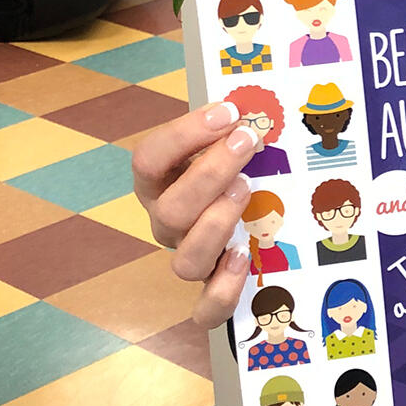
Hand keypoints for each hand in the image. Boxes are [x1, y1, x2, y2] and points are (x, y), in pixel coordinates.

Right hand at [130, 102, 256, 327]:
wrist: (245, 213)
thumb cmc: (231, 167)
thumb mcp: (224, 142)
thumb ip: (230, 125)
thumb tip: (256, 97)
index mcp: (159, 183)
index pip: (149, 160)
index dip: (184, 135)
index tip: (228, 111)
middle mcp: (166, 222)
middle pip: (171, 209)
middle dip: (210, 172)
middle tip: (247, 142)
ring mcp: (188, 256)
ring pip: (186, 259)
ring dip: (217, 223)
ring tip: (247, 191)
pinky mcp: (212, 289)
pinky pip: (206, 309)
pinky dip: (223, 289)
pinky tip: (244, 257)